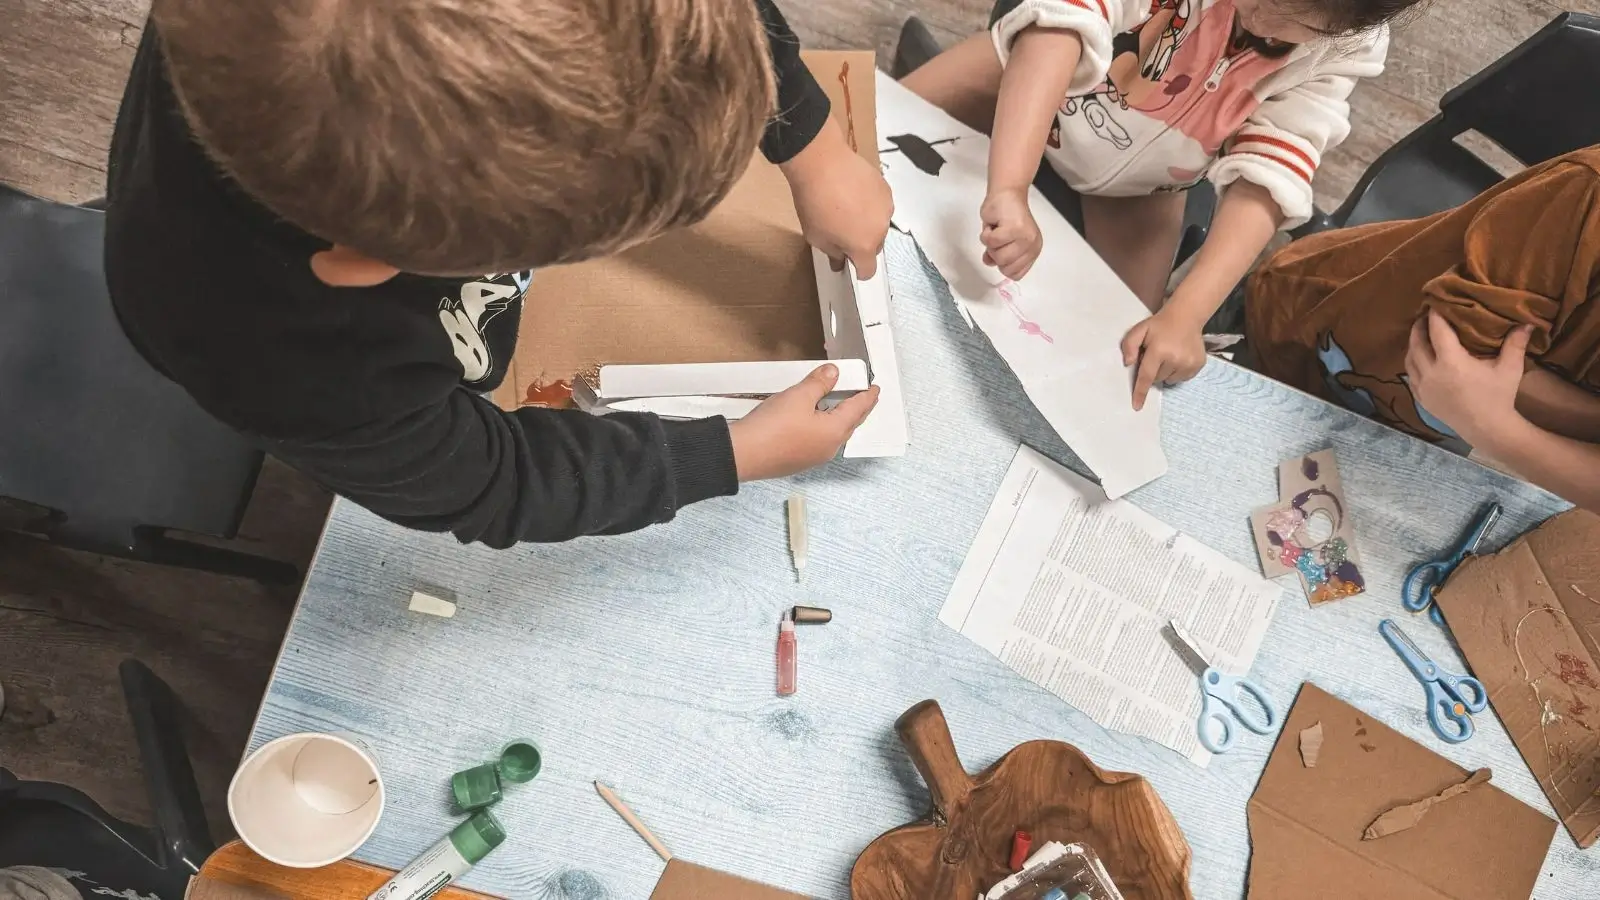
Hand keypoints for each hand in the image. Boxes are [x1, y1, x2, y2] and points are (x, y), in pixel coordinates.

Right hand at [729, 365, 880, 480]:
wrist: (742, 454)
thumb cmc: (770, 430)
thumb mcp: (799, 396)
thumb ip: (819, 383)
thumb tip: (832, 373)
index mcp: (835, 432)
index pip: (859, 408)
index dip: (868, 395)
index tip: (874, 389)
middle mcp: (828, 448)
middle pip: (849, 423)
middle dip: (857, 408)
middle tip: (862, 396)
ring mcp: (813, 457)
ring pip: (833, 433)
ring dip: (838, 417)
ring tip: (836, 403)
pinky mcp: (797, 460)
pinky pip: (817, 441)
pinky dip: (821, 427)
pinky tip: (812, 419)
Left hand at [782, 123, 892, 277]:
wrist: (821, 162)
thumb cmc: (814, 204)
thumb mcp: (816, 236)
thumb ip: (832, 253)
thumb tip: (840, 262)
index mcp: (864, 246)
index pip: (868, 270)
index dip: (858, 271)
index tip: (848, 263)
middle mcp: (882, 229)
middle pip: (875, 247)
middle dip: (862, 245)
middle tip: (842, 232)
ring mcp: (886, 207)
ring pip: (879, 224)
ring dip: (867, 224)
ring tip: (847, 209)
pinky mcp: (885, 187)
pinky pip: (880, 205)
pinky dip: (870, 205)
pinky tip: (854, 194)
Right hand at [979, 188, 1042, 279]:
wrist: (1006, 193)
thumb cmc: (1004, 217)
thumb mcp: (1004, 242)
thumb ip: (999, 256)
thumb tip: (989, 262)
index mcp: (1032, 251)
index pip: (1015, 274)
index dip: (1001, 265)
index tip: (1001, 249)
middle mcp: (1032, 245)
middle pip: (1004, 267)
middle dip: (994, 253)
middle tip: (998, 237)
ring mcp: (1025, 237)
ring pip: (998, 256)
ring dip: (990, 243)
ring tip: (996, 229)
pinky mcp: (1014, 228)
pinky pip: (990, 242)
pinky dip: (986, 233)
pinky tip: (993, 223)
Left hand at [1121, 306, 1207, 410]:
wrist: (1186, 316)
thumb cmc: (1159, 325)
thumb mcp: (1139, 330)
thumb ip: (1129, 345)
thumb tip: (1128, 364)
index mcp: (1159, 350)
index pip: (1147, 376)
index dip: (1140, 392)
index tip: (1137, 407)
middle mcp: (1175, 359)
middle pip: (1157, 378)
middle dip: (1153, 370)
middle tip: (1156, 355)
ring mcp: (1189, 363)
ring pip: (1169, 380)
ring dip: (1165, 372)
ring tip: (1168, 355)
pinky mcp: (1198, 365)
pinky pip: (1181, 378)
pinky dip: (1177, 372)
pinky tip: (1178, 357)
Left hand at [1406, 311, 1531, 445]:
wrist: (1487, 429)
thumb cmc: (1499, 396)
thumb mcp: (1509, 368)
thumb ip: (1515, 343)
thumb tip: (1525, 320)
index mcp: (1451, 362)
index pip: (1437, 330)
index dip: (1435, 315)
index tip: (1435, 303)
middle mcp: (1432, 373)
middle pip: (1417, 342)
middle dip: (1419, 327)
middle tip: (1425, 315)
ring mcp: (1423, 387)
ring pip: (1409, 359)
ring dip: (1413, 344)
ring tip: (1421, 334)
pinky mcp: (1421, 399)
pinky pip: (1410, 375)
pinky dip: (1412, 363)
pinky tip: (1419, 358)